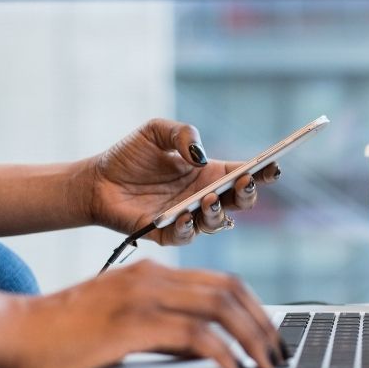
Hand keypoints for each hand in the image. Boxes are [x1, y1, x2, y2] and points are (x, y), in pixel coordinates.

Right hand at [0, 260, 286, 367]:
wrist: (16, 329)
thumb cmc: (68, 331)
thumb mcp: (127, 321)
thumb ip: (167, 327)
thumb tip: (208, 348)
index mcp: (155, 272)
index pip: (223, 281)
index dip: (255, 306)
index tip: (270, 333)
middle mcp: (154, 276)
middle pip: (229, 290)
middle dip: (262, 322)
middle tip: (277, 351)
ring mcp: (143, 296)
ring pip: (219, 307)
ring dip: (251, 337)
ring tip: (265, 363)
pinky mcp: (132, 322)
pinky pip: (192, 334)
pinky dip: (221, 351)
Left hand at [85, 118, 280, 244]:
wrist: (95, 181)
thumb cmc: (129, 156)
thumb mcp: (156, 131)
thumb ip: (182, 133)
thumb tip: (200, 156)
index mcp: (209, 174)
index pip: (244, 174)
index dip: (263, 172)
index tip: (272, 166)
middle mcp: (204, 197)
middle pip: (240, 202)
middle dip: (248, 194)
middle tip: (244, 182)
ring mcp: (188, 218)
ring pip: (218, 223)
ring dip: (218, 212)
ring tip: (209, 199)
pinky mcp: (167, 234)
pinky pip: (186, 236)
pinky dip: (188, 227)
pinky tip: (184, 215)